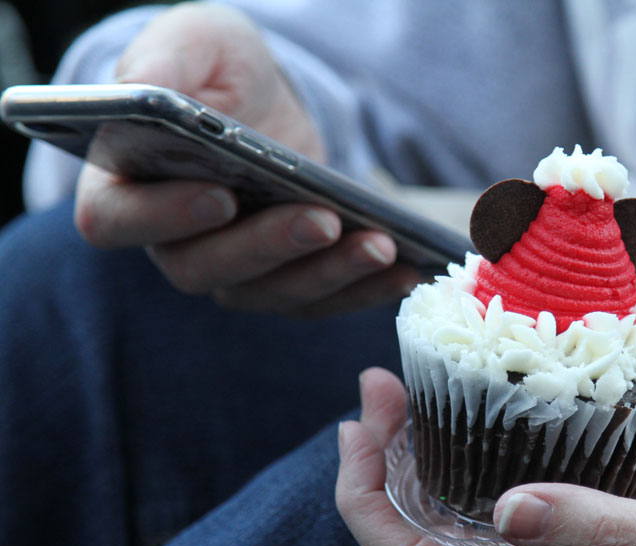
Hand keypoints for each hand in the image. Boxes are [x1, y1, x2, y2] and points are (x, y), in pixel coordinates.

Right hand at [74, 3, 419, 314]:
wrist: (268, 103)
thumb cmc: (219, 71)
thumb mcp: (196, 44)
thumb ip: (166, 60)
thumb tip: (149, 89)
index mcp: (124, 185)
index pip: (118, 219)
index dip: (165, 216)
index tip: (222, 195)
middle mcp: (171, 241)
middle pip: (206, 268)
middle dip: (272, 246)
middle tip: (326, 220)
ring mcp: (231, 270)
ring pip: (272, 292)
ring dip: (330, 273)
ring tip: (382, 244)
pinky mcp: (285, 281)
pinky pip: (320, 300)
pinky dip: (365, 289)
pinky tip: (407, 269)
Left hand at [336, 368, 635, 545]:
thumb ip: (603, 531)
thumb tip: (509, 508)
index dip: (364, 498)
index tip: (360, 424)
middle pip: (421, 544)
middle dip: (383, 470)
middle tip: (383, 393)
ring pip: (458, 541)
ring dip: (424, 475)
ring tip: (420, 406)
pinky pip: (504, 538)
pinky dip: (474, 486)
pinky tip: (498, 446)